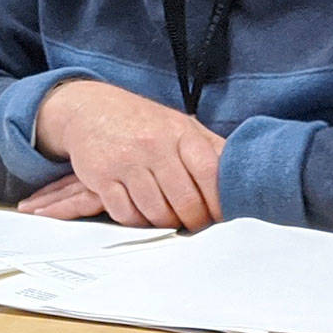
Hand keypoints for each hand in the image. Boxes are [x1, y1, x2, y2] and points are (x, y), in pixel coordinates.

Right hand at [22, 80, 224, 230]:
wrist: (88, 108)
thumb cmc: (140, 122)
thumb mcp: (179, 125)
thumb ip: (211, 148)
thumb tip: (245, 176)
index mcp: (179, 132)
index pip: (211, 173)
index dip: (219, 202)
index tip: (219, 215)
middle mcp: (153, 144)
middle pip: (185, 201)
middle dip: (193, 221)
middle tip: (193, 224)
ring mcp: (126, 160)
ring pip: (156, 213)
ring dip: (164, 223)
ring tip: (166, 217)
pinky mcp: (101, 175)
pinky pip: (125, 214)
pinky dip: (135, 220)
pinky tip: (139, 210)